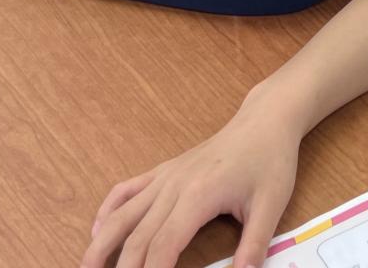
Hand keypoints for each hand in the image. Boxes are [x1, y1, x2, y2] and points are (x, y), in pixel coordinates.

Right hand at [82, 96, 301, 267]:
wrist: (264, 122)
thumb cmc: (269, 161)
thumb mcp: (270, 206)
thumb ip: (254, 245)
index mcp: (198, 196)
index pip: (163, 246)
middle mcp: (173, 187)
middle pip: (137, 237)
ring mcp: (164, 178)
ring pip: (122, 214)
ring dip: (101, 244)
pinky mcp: (163, 171)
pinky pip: (126, 190)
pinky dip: (107, 211)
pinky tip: (97, 232)